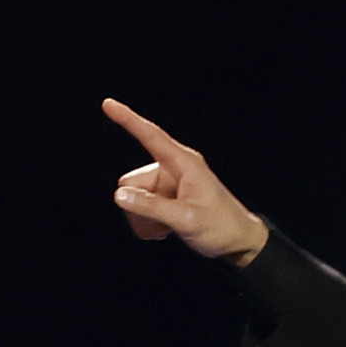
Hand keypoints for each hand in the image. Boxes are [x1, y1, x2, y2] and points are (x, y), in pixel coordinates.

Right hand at [100, 96, 269, 263]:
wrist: (237, 242)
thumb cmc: (220, 226)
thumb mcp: (186, 218)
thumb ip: (151, 207)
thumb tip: (120, 196)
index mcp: (183, 163)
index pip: (150, 136)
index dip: (128, 119)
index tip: (108, 103)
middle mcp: (172, 169)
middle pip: (132, 181)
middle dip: (138, 206)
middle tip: (163, 223)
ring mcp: (167, 184)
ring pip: (132, 198)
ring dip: (143, 218)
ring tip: (167, 228)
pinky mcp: (165, 198)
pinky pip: (138, 208)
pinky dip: (146, 223)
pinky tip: (165, 230)